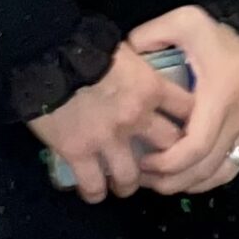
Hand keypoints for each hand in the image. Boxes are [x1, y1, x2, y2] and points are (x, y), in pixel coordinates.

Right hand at [28, 43, 193, 202]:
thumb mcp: (125, 52)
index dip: (190, 121)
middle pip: (168, 148)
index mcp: (152, 88)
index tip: (187, 129)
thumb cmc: (85, 45)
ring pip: (131, 175)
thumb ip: (138, 70)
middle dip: (166, 158)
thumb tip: (140, 75)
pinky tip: (94, 193)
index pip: (187, 110)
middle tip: (157, 164)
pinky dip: (94, 192)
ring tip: (124, 185)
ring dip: (129, 183)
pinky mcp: (78, 152)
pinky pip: (92, 183)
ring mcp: (108, 138)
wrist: (48, 55)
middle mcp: (137, 117)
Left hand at [130, 5, 238, 195]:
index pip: (194, 149)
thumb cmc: (229, 26)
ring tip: (165, 181)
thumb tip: (125, 53)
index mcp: (219, 99)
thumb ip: (149, 35)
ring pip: (224, 172)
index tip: (142, 160)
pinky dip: (214, 175)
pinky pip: (237, 163)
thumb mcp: (185, 21)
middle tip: (143, 178)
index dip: (165, 163)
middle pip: (205, 169)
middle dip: (171, 181)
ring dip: (193, 183)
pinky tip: (194, 174)